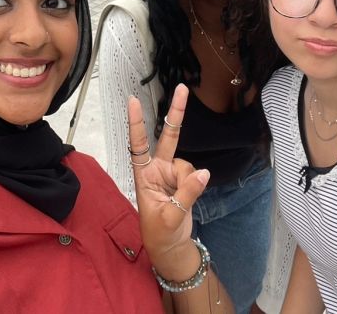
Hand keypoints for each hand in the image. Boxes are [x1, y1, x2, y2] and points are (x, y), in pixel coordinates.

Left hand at [127, 85, 209, 275]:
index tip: (132, 100)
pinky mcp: (184, 180)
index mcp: (143, 176)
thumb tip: (204, 173)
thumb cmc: (160, 233)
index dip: (136, 123)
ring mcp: (171, 173)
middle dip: (177, 112)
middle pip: (168, 137)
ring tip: (180, 202)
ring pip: (188, 164)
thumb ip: (187, 195)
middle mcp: (157, 169)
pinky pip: (195, 175)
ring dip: (189, 181)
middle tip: (183, 88)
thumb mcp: (170, 217)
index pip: (138, 145)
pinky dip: (196, 184)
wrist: (170, 247)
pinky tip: (188, 199)